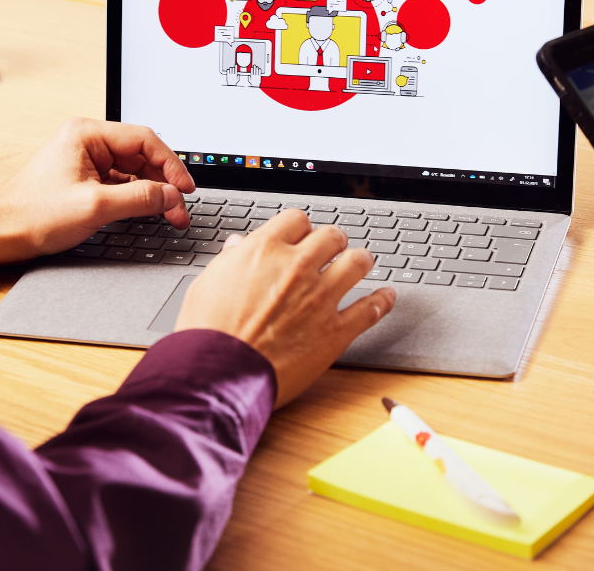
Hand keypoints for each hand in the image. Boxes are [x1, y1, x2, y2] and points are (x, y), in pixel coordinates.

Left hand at [0, 118, 193, 266]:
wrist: (2, 232)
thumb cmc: (34, 215)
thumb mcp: (95, 207)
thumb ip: (139, 198)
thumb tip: (172, 197)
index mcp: (87, 134)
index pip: (145, 140)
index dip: (171, 165)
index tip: (185, 189)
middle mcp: (88, 141)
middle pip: (143, 155)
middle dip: (164, 182)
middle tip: (179, 209)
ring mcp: (87, 159)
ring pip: (135, 170)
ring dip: (154, 191)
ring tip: (168, 214)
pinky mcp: (87, 178)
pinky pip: (123, 182)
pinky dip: (138, 196)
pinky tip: (148, 211)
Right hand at [174, 211, 395, 407]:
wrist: (219, 373)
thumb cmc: (208, 332)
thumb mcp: (208, 283)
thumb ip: (230, 260)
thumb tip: (238, 246)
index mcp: (265, 249)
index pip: (297, 220)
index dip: (301, 228)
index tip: (302, 236)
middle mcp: (298, 266)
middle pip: (332, 236)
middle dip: (333, 241)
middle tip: (333, 249)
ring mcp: (321, 297)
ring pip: (358, 263)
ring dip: (361, 261)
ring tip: (363, 262)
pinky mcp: (336, 330)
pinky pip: (370, 309)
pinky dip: (382, 301)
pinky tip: (386, 296)